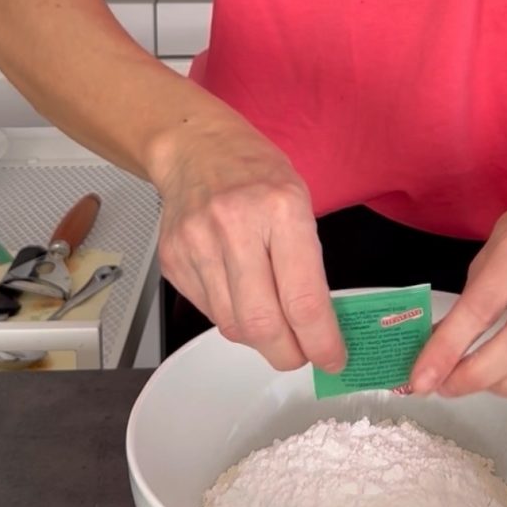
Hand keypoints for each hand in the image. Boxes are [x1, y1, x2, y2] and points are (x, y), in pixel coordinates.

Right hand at [152, 121, 344, 371]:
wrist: (197, 148)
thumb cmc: (258, 173)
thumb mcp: (303, 204)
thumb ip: (309, 263)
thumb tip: (321, 323)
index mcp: (281, 211)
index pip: (302, 299)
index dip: (320, 340)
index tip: (333, 358)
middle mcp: (236, 228)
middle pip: (262, 323)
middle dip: (288, 354)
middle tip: (303, 356)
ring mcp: (197, 245)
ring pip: (233, 325)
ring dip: (261, 341)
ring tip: (277, 330)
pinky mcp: (173, 260)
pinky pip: (209, 312)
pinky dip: (233, 320)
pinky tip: (246, 302)